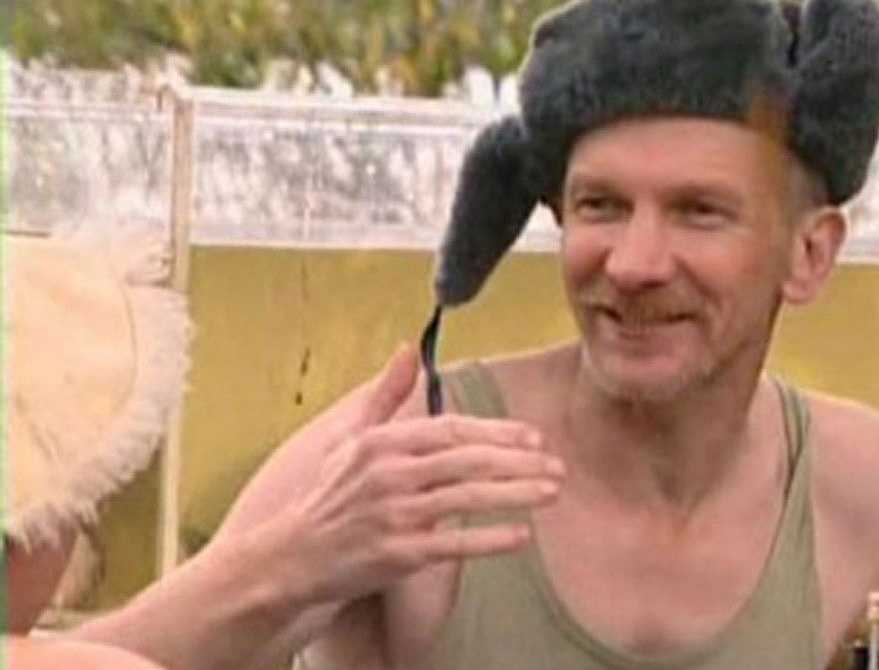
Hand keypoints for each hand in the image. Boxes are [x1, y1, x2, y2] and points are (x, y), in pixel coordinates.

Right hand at [274, 346, 562, 605]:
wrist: (292, 557)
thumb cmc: (331, 495)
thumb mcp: (352, 438)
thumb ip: (386, 393)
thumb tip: (409, 349)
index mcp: (383, 442)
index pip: (453, 429)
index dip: (497, 432)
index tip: (535, 438)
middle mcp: (390, 474)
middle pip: (469, 461)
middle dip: (520, 462)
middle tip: (558, 467)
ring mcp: (395, 514)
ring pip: (468, 498)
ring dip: (517, 494)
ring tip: (552, 492)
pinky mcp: (398, 554)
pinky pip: (454, 543)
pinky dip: (490, 538)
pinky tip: (523, 535)